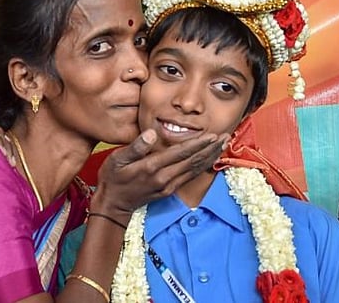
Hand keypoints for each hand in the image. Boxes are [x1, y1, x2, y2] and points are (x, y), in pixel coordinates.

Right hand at [90, 129, 229, 220]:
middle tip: (225, 136)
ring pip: (195, 169)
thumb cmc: (113, 178)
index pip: (180, 153)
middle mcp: (164, 177)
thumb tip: (152, 134)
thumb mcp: (117, 159)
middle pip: (193, 161)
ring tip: (223, 145)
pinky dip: (203, 166)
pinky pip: (191, 176)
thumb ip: (136, 146)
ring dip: (210, 157)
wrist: (113, 204)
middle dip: (210, 149)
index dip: (197, 143)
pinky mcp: (170, 190)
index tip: (212, 135)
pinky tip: (210, 159)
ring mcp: (168, 185)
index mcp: (152, 167)